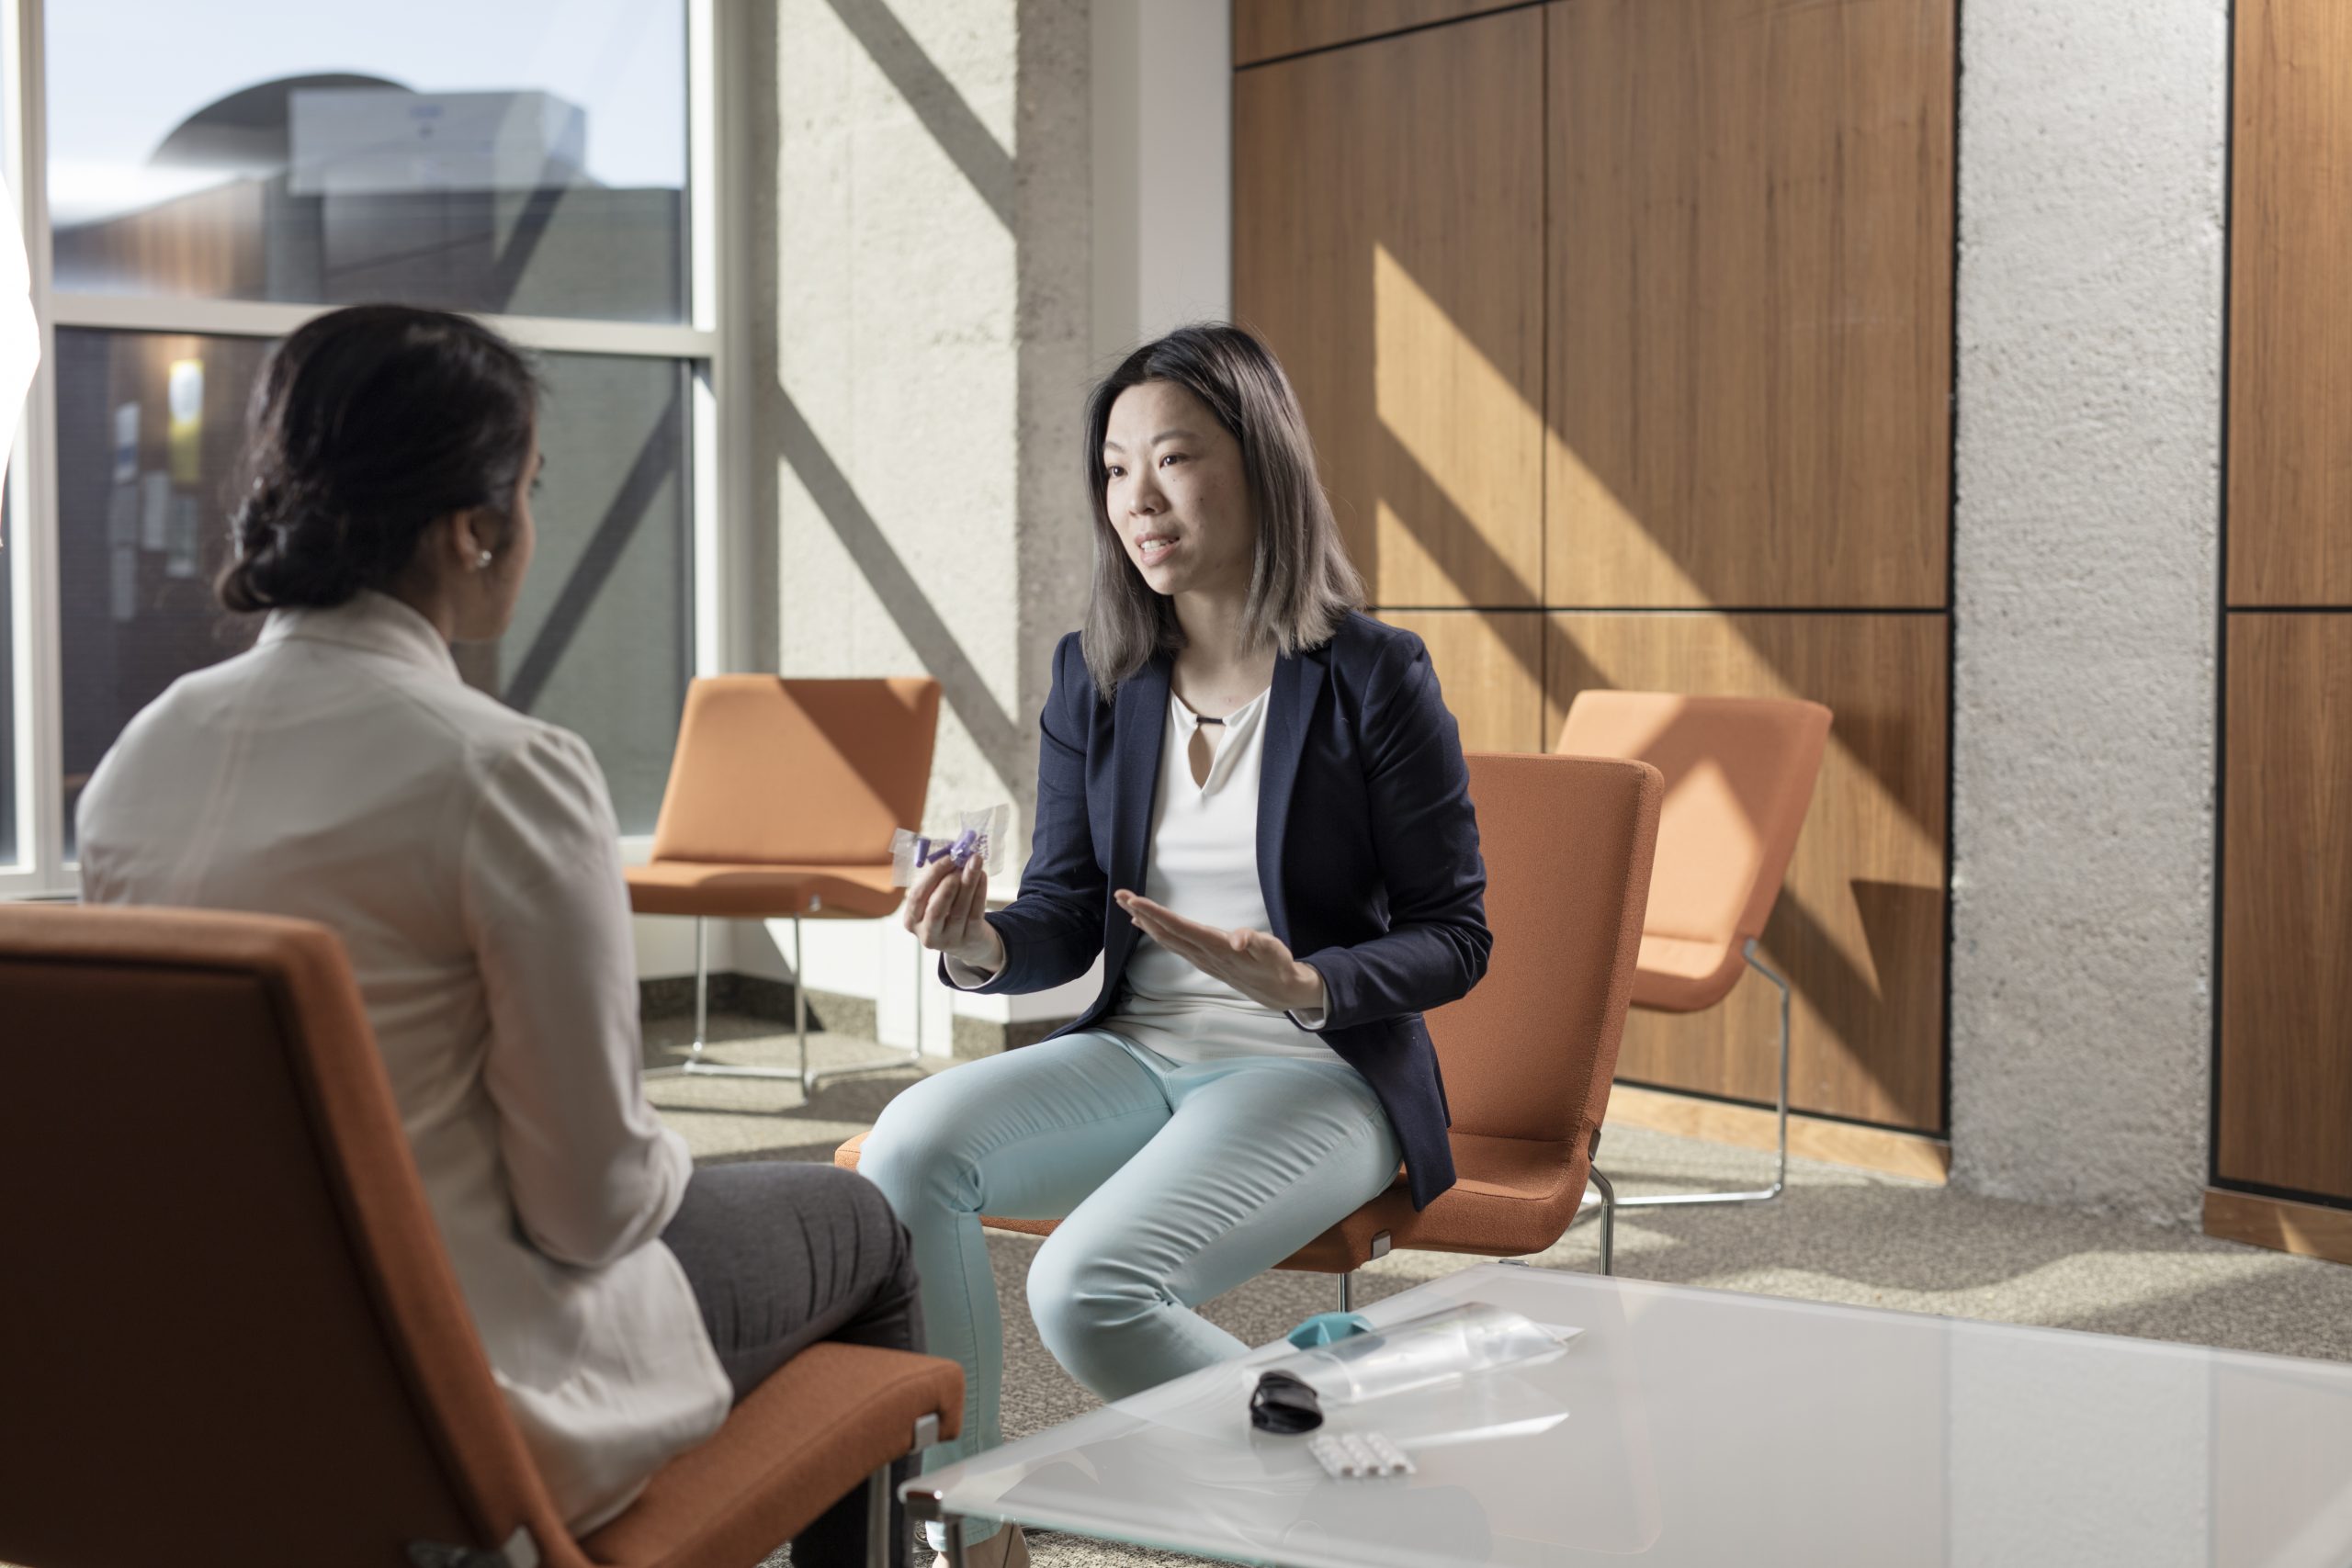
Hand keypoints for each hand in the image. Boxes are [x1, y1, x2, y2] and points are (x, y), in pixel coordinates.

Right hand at [904, 853, 1003, 974]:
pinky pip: (976, 912)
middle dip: (948, 882)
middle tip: (960, 862)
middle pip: (935, 908)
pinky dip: (980, 891)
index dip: (932, 876)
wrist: (969, 943)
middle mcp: (927, 934)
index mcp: (911, 921)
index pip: (917, 897)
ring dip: (968, 882)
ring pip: (959, 909)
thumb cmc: (947, 914)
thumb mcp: (934, 902)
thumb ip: (937, 882)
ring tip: (975, 862)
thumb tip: (954, 855)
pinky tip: (982, 875)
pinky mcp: (971, 938)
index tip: (947, 858)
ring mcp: (950, 940)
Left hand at [1115, 890, 1325, 1013]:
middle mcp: (1203, 954)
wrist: (1278, 992)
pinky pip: (1173, 943)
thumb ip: (1254, 941)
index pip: (1179, 927)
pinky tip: (1145, 924)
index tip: (1135, 901)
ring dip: (1144, 921)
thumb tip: (1238, 938)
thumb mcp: (1272, 951)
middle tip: (1119, 894)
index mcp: (1216, 947)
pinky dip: (1156, 931)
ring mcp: (1201, 958)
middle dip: (1141, 913)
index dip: (1156, 914)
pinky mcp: (1203, 959)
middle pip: (1165, 932)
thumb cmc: (1276, 966)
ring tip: (1125, 904)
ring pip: (1166, 938)